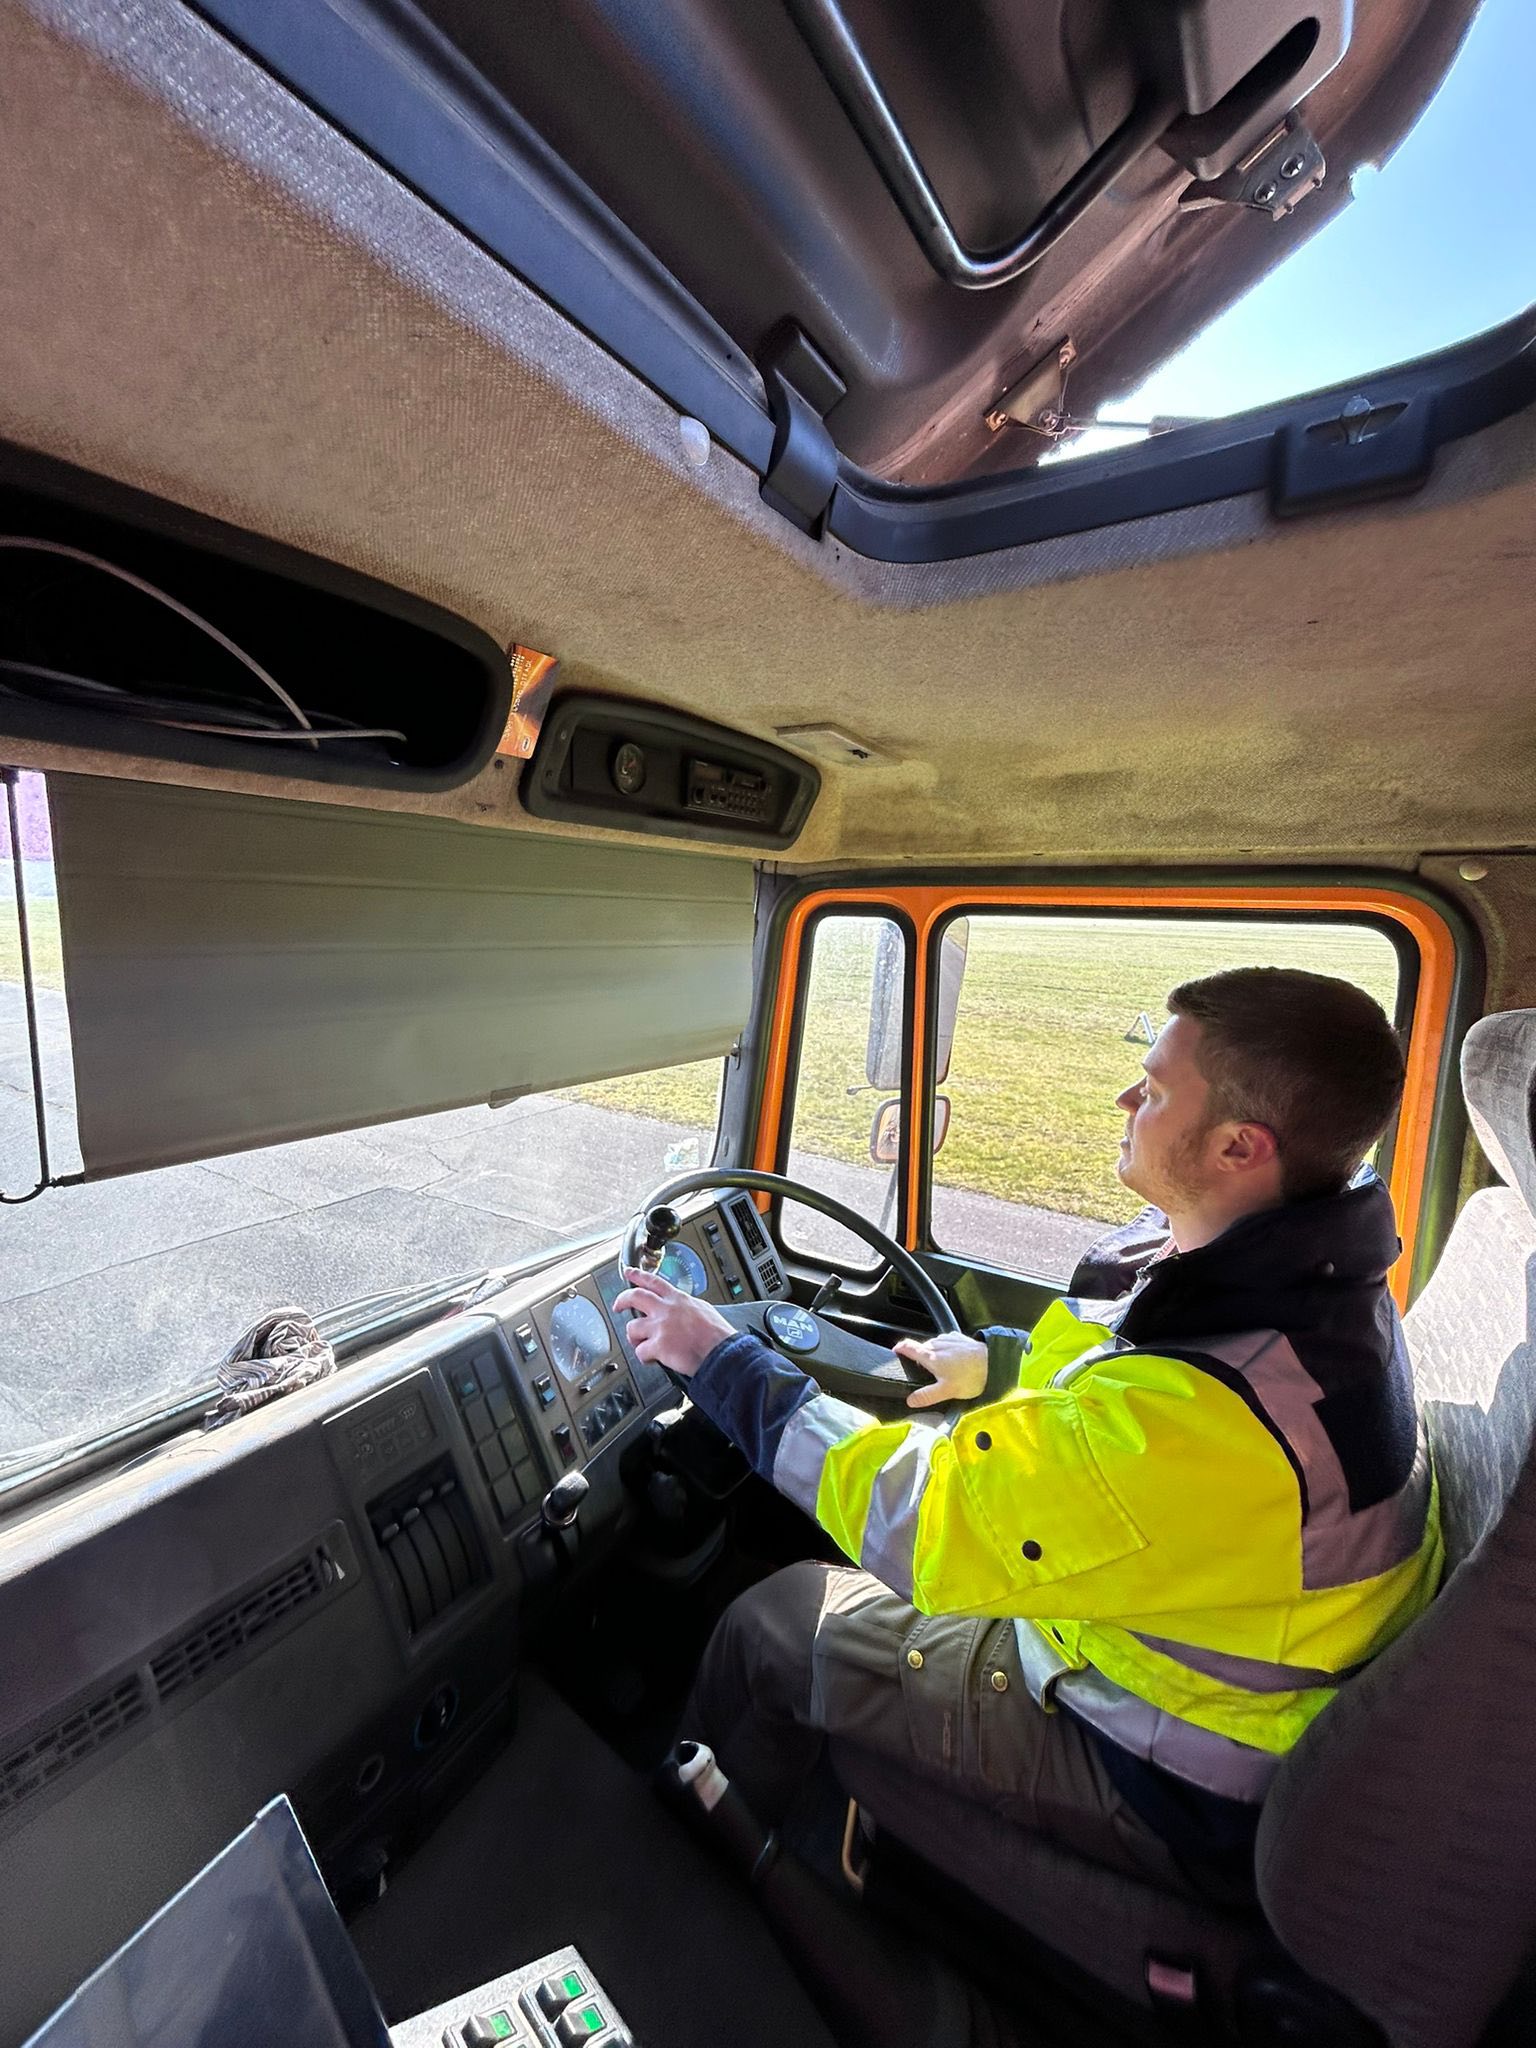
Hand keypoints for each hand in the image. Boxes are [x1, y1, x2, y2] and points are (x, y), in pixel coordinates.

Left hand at [613, 1267, 733, 1377]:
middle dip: (622, 1300)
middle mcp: (667, 1310)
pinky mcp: (658, 1346)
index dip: (638, 1275)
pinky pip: (640, 1352)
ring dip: (635, 1338)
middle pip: (635, 1297)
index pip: (653, 1281)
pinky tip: (652, 1359)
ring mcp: (660, 1327)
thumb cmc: (718, 1335)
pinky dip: (645, 1358)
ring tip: (642, 1344)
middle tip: (617, 1306)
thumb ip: (686, 1308)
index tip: (628, 1272)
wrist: (722, 1352)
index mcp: (678, 1299)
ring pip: (632, 1328)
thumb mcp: (703, 1310)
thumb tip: (680, 1311)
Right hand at [894, 1331, 987, 1409]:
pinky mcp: (959, 1338)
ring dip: (933, 1353)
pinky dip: (945, 1349)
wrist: (994, 1363)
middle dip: (919, 1357)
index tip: (895, 1352)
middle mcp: (937, 1343)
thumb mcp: (946, 1391)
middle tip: (924, 1372)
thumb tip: (910, 1401)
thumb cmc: (971, 1377)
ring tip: (942, 1368)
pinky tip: (954, 1360)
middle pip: (921, 1347)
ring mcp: (948, 1339)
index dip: (899, 1348)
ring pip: (934, 1344)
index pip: (908, 1346)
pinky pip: (946, 1342)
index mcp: (930, 1356)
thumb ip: (927, 1396)